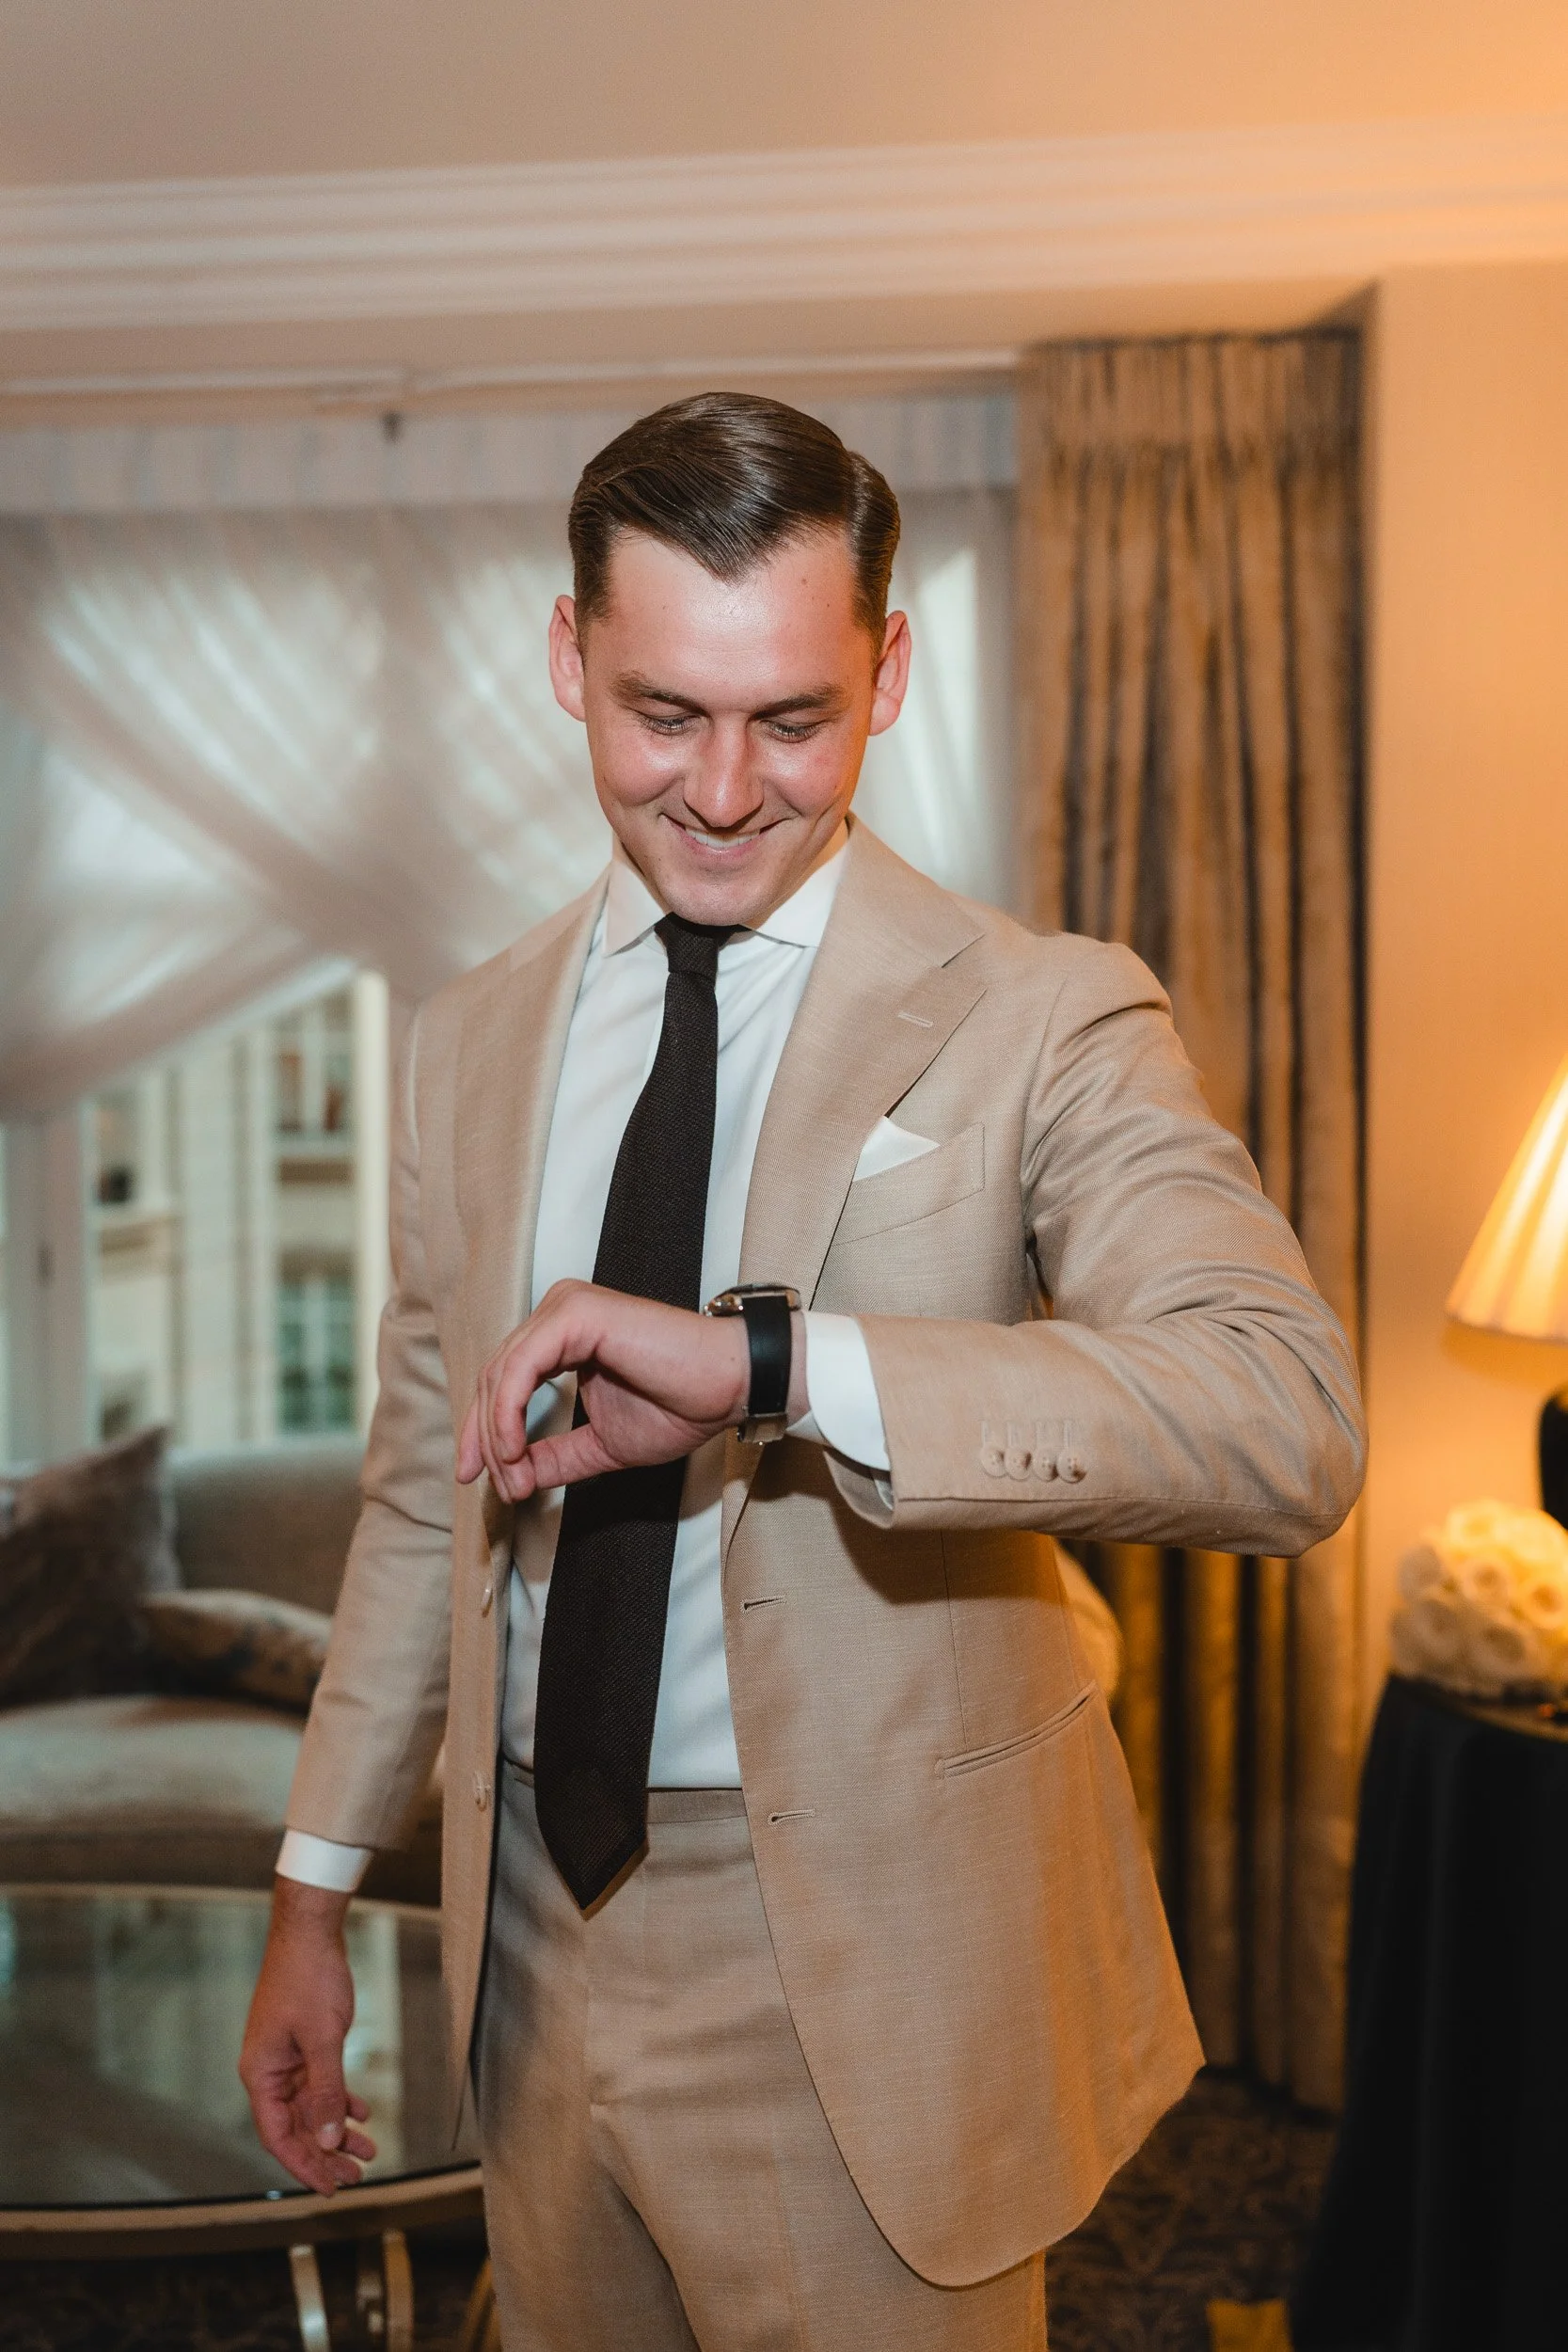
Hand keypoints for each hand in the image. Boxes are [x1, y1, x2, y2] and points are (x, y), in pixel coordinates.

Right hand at [240, 1877, 376, 2193]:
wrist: (310, 1932)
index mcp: (261, 2074)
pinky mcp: (303, 2044)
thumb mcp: (323, 2040)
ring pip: (311, 2107)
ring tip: (368, 2152)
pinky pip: (320, 2083)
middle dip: (325, 2154)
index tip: (328, 2189)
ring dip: (337, 2129)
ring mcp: (285, 2058)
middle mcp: (268, 2071)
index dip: (303, 2165)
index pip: (278, 2136)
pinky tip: (362, 2113)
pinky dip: (340, 2099)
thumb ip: (326, 2092)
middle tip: (357, 2177)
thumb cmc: (309, 1979)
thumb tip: (328, 2141)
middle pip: (296, 2127)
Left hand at [456, 1280, 806, 1501]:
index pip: (503, 1381)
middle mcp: (560, 1312)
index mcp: (564, 1334)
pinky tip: (515, 1450)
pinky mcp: (576, 1313)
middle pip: (493, 1377)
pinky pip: (521, 1368)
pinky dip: (508, 1414)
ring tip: (512, 1479)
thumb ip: (555, 1456)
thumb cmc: (681, 1405)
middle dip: (484, 1439)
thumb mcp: (601, 1443)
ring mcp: (566, 1307)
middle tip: (494, 1487)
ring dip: (497, 1436)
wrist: (729, 1387)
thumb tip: (514, 1478)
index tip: (477, 1478)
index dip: (483, 1432)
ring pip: (501, 1374)